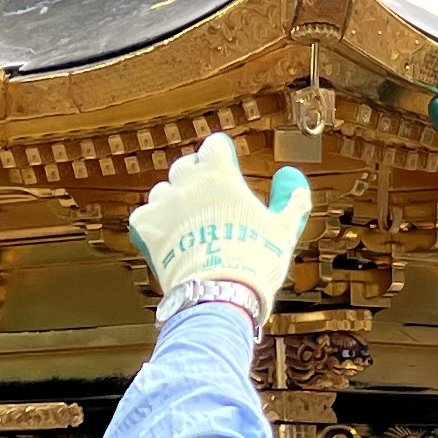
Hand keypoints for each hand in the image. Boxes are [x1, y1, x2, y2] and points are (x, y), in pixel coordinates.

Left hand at [128, 133, 310, 329]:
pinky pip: (144, 217)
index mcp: (220, 173)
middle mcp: (187, 180)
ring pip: (163, 191)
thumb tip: (294, 181)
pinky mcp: (145, 226)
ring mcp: (163, 202)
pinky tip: (167, 242)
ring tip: (188, 226)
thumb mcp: (283, 228)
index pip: (215, 145)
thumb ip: (290, 200)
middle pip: (186, 166)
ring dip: (173, 203)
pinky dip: (153, 227)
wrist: (220, 292)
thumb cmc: (255, 260)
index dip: (222, 156)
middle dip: (196, 180)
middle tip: (209, 203)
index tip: (227, 167)